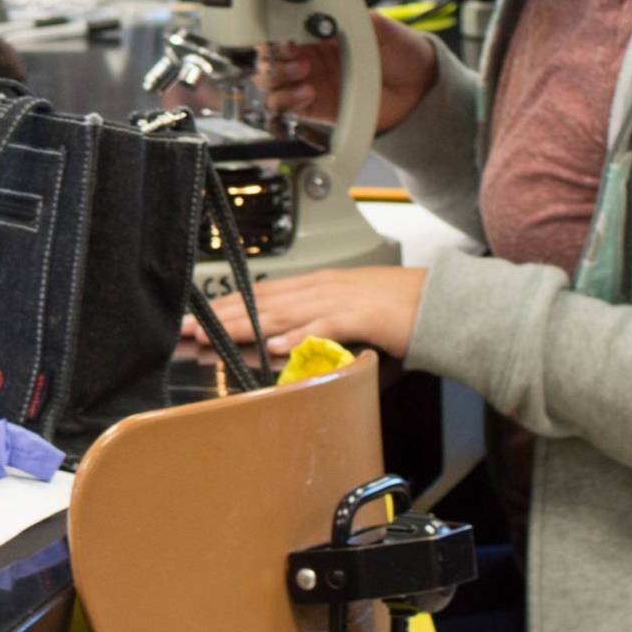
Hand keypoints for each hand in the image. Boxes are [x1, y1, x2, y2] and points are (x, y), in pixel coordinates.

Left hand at [191, 266, 428, 363]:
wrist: (443, 303)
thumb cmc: (400, 309)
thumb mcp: (350, 311)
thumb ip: (319, 325)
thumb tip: (288, 344)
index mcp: (318, 285)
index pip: (262, 294)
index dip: (228, 306)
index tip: (197, 318)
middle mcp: (322, 288)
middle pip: (262, 302)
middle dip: (222, 316)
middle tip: (188, 329)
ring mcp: (341, 299)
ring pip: (283, 312)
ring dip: (246, 325)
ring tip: (215, 336)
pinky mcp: (362, 316)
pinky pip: (324, 326)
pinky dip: (299, 336)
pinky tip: (276, 346)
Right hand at [259, 13, 440, 133]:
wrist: (418, 87)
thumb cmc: (401, 53)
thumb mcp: (377, 24)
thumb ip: (347, 15)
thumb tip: (319, 8)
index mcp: (317, 31)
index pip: (279, 27)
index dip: (273, 29)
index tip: (282, 30)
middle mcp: (307, 55)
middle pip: (267, 54)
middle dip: (272, 53)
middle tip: (293, 52)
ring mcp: (307, 81)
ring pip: (268, 81)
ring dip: (276, 75)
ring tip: (302, 71)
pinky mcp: (312, 107)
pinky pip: (282, 106)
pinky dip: (285, 99)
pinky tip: (307, 91)